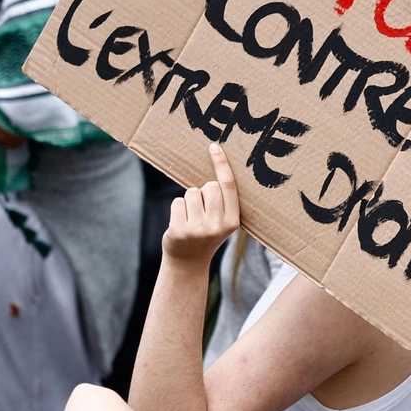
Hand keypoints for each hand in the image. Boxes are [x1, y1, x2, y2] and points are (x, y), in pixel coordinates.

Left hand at [163, 143, 241, 264]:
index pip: (228, 186)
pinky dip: (178, 209)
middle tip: (202, 210)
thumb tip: (215, 172)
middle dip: (203, 192)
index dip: (221, 164)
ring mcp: (198, 229)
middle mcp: (217, 225)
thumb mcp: (222, 222)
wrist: (188, 263)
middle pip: (209, 186)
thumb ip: (222, 202)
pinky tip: (180, 223)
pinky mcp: (180, 230)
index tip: (214, 146)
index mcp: (232, 221)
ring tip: (191, 217)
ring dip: (189, 201)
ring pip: (191, 193)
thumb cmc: (206, 236)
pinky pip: (177, 202)